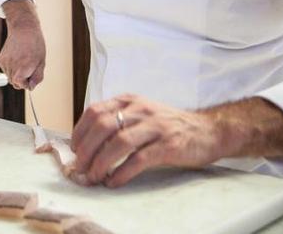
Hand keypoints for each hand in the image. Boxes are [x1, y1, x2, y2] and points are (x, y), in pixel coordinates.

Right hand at [0, 0, 45, 89]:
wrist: (24, 29)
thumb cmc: (35, 44)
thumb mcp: (42, 62)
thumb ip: (37, 77)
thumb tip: (31, 87)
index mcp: (23, 69)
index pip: (21, 85)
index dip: (27, 83)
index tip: (32, 76)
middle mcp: (12, 66)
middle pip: (15, 83)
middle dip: (22, 79)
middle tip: (29, 67)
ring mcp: (5, 63)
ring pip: (10, 77)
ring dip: (16, 73)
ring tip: (23, 60)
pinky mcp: (1, 59)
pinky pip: (6, 70)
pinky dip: (12, 67)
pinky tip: (17, 57)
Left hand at [70, 94, 222, 187]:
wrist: (208, 130)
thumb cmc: (169, 126)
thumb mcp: (141, 113)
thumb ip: (118, 121)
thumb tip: (87, 144)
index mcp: (130, 100)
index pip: (95, 111)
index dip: (79, 131)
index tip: (74, 149)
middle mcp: (141, 110)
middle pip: (103, 126)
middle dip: (86, 149)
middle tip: (80, 167)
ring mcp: (156, 126)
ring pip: (119, 142)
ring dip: (101, 163)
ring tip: (94, 177)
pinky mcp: (168, 145)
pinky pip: (139, 159)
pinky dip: (122, 173)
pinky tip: (114, 181)